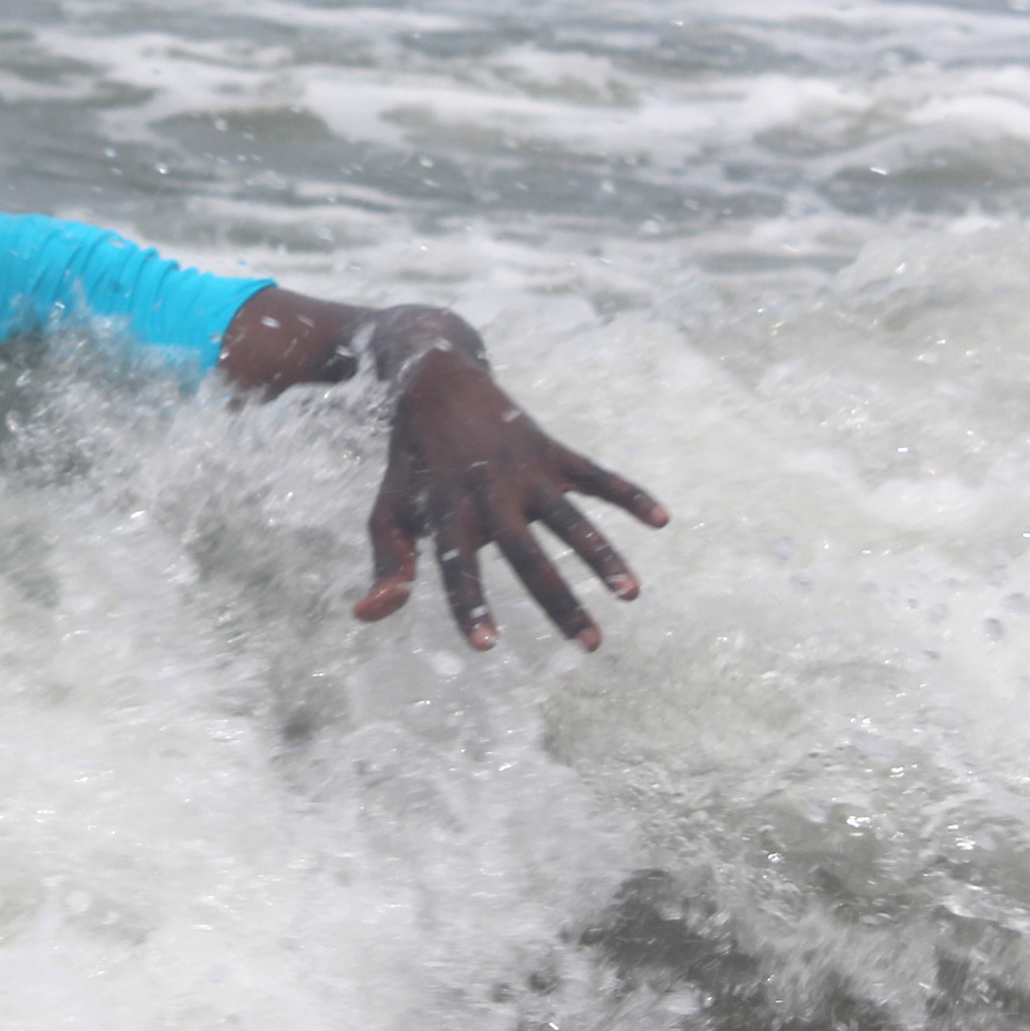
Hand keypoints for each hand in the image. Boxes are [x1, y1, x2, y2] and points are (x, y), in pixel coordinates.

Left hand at [354, 347, 668, 649]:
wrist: (434, 383)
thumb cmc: (411, 464)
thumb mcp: (388, 511)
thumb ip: (388, 564)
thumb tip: (368, 617)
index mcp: (447, 514)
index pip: (457, 569)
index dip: (469, 605)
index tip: (486, 645)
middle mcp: (488, 494)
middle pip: (527, 556)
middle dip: (560, 602)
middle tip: (591, 646)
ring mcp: (523, 471)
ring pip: (569, 518)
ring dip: (600, 555)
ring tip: (630, 594)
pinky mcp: (550, 451)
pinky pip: (595, 475)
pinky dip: (628, 494)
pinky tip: (662, 520)